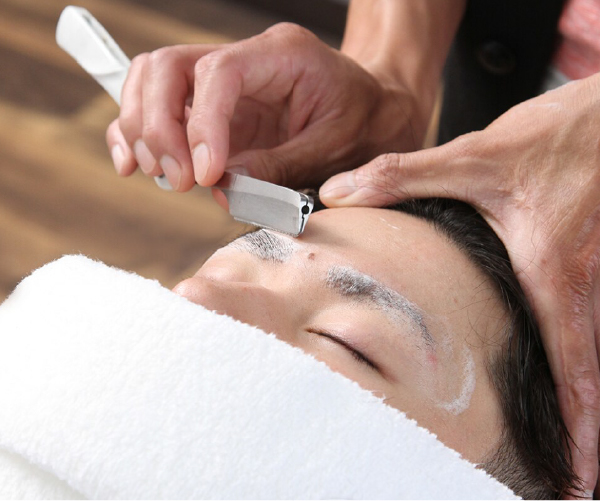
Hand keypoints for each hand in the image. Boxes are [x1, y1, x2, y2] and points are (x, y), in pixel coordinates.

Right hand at [106, 23, 424, 191]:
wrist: (375, 113)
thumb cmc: (365, 124)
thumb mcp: (336, 148)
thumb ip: (280, 168)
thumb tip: (224, 187)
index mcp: (283, 54)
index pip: (219, 73)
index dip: (200, 125)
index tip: (203, 175)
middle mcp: (246, 60)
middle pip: (169, 67)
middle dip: (158, 126)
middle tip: (179, 180)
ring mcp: (224, 82)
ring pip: (151, 81)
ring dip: (141, 131)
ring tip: (163, 175)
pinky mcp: (213, 108)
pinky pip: (158, 106)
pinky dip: (137, 133)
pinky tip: (136, 164)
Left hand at [321, 74, 599, 496]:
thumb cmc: (553, 137)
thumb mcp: (473, 155)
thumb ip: (402, 176)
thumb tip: (338, 193)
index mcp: (553, 268)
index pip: (571, 361)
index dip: (579, 424)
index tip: (577, 478)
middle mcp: (586, 281)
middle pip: (594, 372)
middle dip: (588, 432)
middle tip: (574, 484)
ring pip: (599, 350)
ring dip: (589, 399)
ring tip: (576, 449)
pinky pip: (598, 322)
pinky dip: (588, 360)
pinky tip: (574, 376)